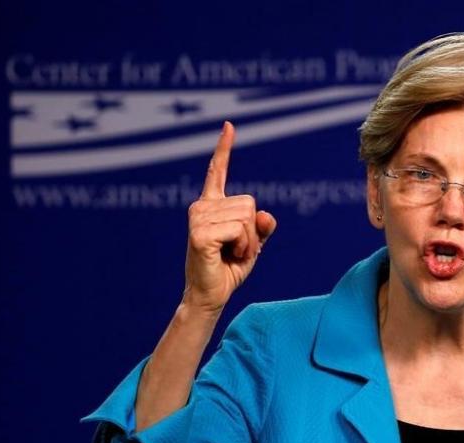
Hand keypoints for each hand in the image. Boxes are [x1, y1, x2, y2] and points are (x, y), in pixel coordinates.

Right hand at [182, 121, 276, 313]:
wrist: (210, 294)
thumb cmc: (228, 268)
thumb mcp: (253, 244)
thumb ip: (261, 228)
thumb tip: (266, 216)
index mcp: (211, 205)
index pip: (218, 171)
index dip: (224, 149)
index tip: (229, 126)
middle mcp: (201, 207)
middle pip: (249, 203)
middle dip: (253, 231)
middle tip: (237, 249)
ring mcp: (197, 218)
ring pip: (246, 218)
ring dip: (248, 242)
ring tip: (230, 253)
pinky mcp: (199, 233)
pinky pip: (240, 231)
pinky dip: (244, 247)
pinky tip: (227, 256)